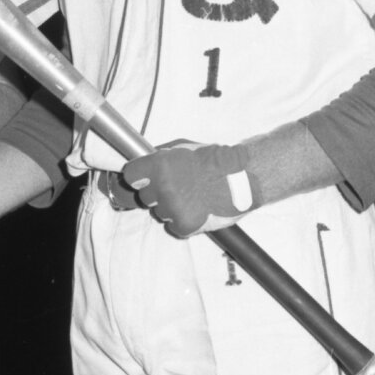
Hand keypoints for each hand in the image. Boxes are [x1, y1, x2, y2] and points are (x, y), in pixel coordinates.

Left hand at [121, 140, 256, 237]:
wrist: (244, 177)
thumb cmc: (214, 160)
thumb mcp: (182, 148)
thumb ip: (159, 157)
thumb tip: (140, 163)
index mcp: (159, 165)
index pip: (130, 176)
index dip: (137, 178)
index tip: (143, 179)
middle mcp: (163, 187)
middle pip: (145, 197)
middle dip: (157, 193)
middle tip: (179, 187)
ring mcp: (173, 208)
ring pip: (160, 213)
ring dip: (172, 208)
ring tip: (193, 197)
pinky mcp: (185, 225)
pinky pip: (174, 227)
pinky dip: (184, 222)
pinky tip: (198, 209)